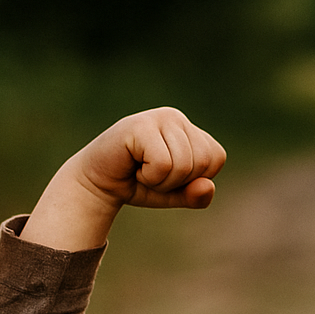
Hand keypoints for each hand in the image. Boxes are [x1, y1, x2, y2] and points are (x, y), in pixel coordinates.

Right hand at [73, 106, 226, 210]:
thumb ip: (197, 195)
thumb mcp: (176, 195)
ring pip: (183, 165)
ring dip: (161, 180)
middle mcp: (177, 117)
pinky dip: (149, 177)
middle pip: (203, 162)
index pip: (216, 158)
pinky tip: (133, 165)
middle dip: (178, 181)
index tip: (169, 173)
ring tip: (142, 169)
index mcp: (190, 130)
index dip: (195, 178)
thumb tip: (207, 186)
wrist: (98, 184)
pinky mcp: (140, 126)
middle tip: (152, 173)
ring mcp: (158, 118)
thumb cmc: (139, 184)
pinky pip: (163, 164)